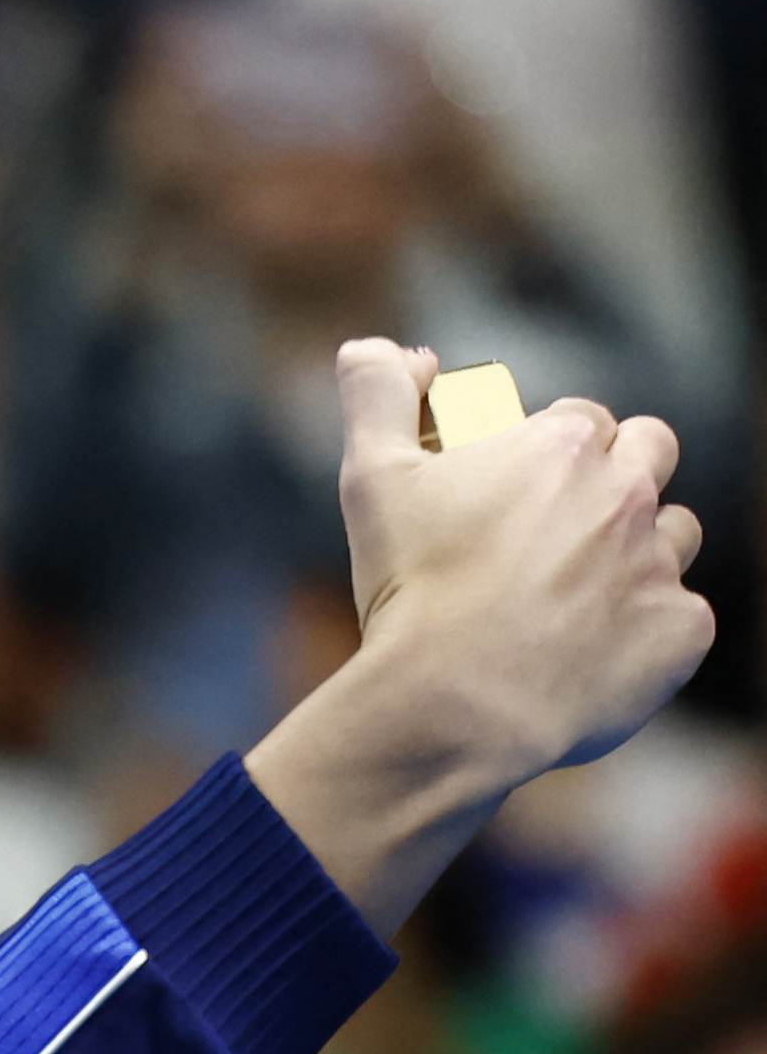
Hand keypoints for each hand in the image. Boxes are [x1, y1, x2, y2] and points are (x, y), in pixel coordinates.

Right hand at [247, 339, 715, 930]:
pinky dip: (644, 634)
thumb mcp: (373, 479)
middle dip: (611, 480)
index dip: (541, 454)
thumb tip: (370, 346)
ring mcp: (660, 562)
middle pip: (649, 453)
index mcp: (564, 443)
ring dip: (636, 553)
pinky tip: (587, 657)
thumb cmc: (410, 589)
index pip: (580, 420)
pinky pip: (682, 620)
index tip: (504, 498)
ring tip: (570, 600)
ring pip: (676, 533)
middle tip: (549, 536)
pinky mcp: (682, 630)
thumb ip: (379, 399)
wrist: (453, 707)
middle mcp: (627, 491)